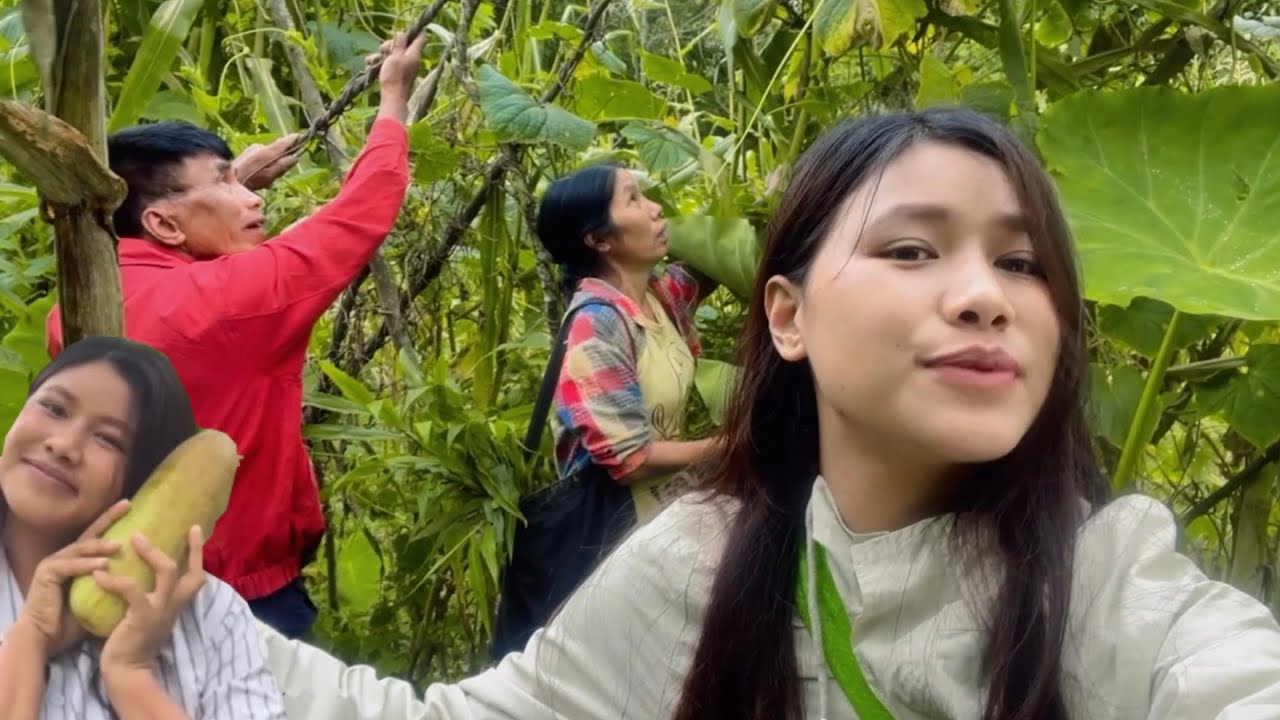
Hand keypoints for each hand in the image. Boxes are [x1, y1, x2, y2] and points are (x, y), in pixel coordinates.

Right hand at [14, 499, 128, 658]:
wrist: (46, 639)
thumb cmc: (74, 621)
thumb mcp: (102, 598)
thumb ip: (117, 584)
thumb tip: (148, 577)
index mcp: (78, 560)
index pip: (99, 536)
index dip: (114, 520)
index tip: (133, 506)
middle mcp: (65, 557)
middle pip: (90, 534)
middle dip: (109, 519)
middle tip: (127, 505)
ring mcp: (53, 563)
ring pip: (80, 549)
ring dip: (100, 545)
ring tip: (119, 544)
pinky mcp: (46, 574)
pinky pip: (69, 567)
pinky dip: (86, 565)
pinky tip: (103, 564)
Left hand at [96, 526, 205, 674]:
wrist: (127, 670)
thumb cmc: (135, 640)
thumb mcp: (152, 614)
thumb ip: (154, 595)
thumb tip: (143, 570)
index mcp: (177, 603)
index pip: (197, 574)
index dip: (198, 551)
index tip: (195, 528)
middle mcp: (174, 605)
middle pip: (190, 571)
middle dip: (181, 547)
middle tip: (160, 530)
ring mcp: (160, 610)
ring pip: (167, 572)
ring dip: (151, 553)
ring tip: (134, 539)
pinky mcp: (142, 617)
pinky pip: (131, 590)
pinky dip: (113, 580)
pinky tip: (98, 575)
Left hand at [233, 133, 299, 190]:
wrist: (226, 179)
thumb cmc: (250, 181)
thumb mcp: (269, 176)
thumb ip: (282, 166)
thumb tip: (294, 157)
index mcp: (267, 152)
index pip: (285, 141)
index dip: (296, 139)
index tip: (303, 137)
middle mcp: (261, 146)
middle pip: (279, 149)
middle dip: (283, 158)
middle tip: (281, 171)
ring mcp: (254, 148)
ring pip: (271, 153)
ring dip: (274, 162)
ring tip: (268, 177)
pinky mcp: (250, 152)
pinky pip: (263, 155)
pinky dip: (266, 163)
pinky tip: (260, 175)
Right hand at [371, 31, 427, 99]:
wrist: (392, 97)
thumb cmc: (395, 76)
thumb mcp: (396, 56)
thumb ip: (399, 44)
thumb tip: (402, 32)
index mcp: (414, 54)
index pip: (421, 37)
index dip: (416, 30)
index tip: (407, 26)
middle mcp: (411, 59)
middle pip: (401, 44)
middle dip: (389, 45)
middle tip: (383, 50)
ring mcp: (403, 66)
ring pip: (391, 53)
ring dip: (381, 55)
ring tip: (375, 61)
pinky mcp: (396, 73)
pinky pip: (387, 63)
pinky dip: (379, 63)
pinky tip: (370, 66)